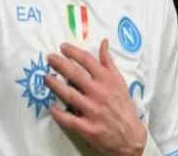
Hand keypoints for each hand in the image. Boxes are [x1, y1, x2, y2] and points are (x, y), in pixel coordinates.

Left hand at [45, 39, 146, 155]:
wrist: (130, 136)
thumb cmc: (123, 105)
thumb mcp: (119, 80)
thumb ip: (108, 61)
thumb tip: (103, 42)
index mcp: (107, 80)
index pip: (87, 60)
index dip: (73, 52)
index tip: (62, 47)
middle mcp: (99, 93)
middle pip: (75, 75)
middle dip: (60, 64)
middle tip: (49, 58)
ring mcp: (93, 111)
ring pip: (70, 95)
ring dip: (55, 85)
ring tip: (46, 78)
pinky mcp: (88, 128)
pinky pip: (69, 119)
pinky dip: (59, 114)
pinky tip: (52, 107)